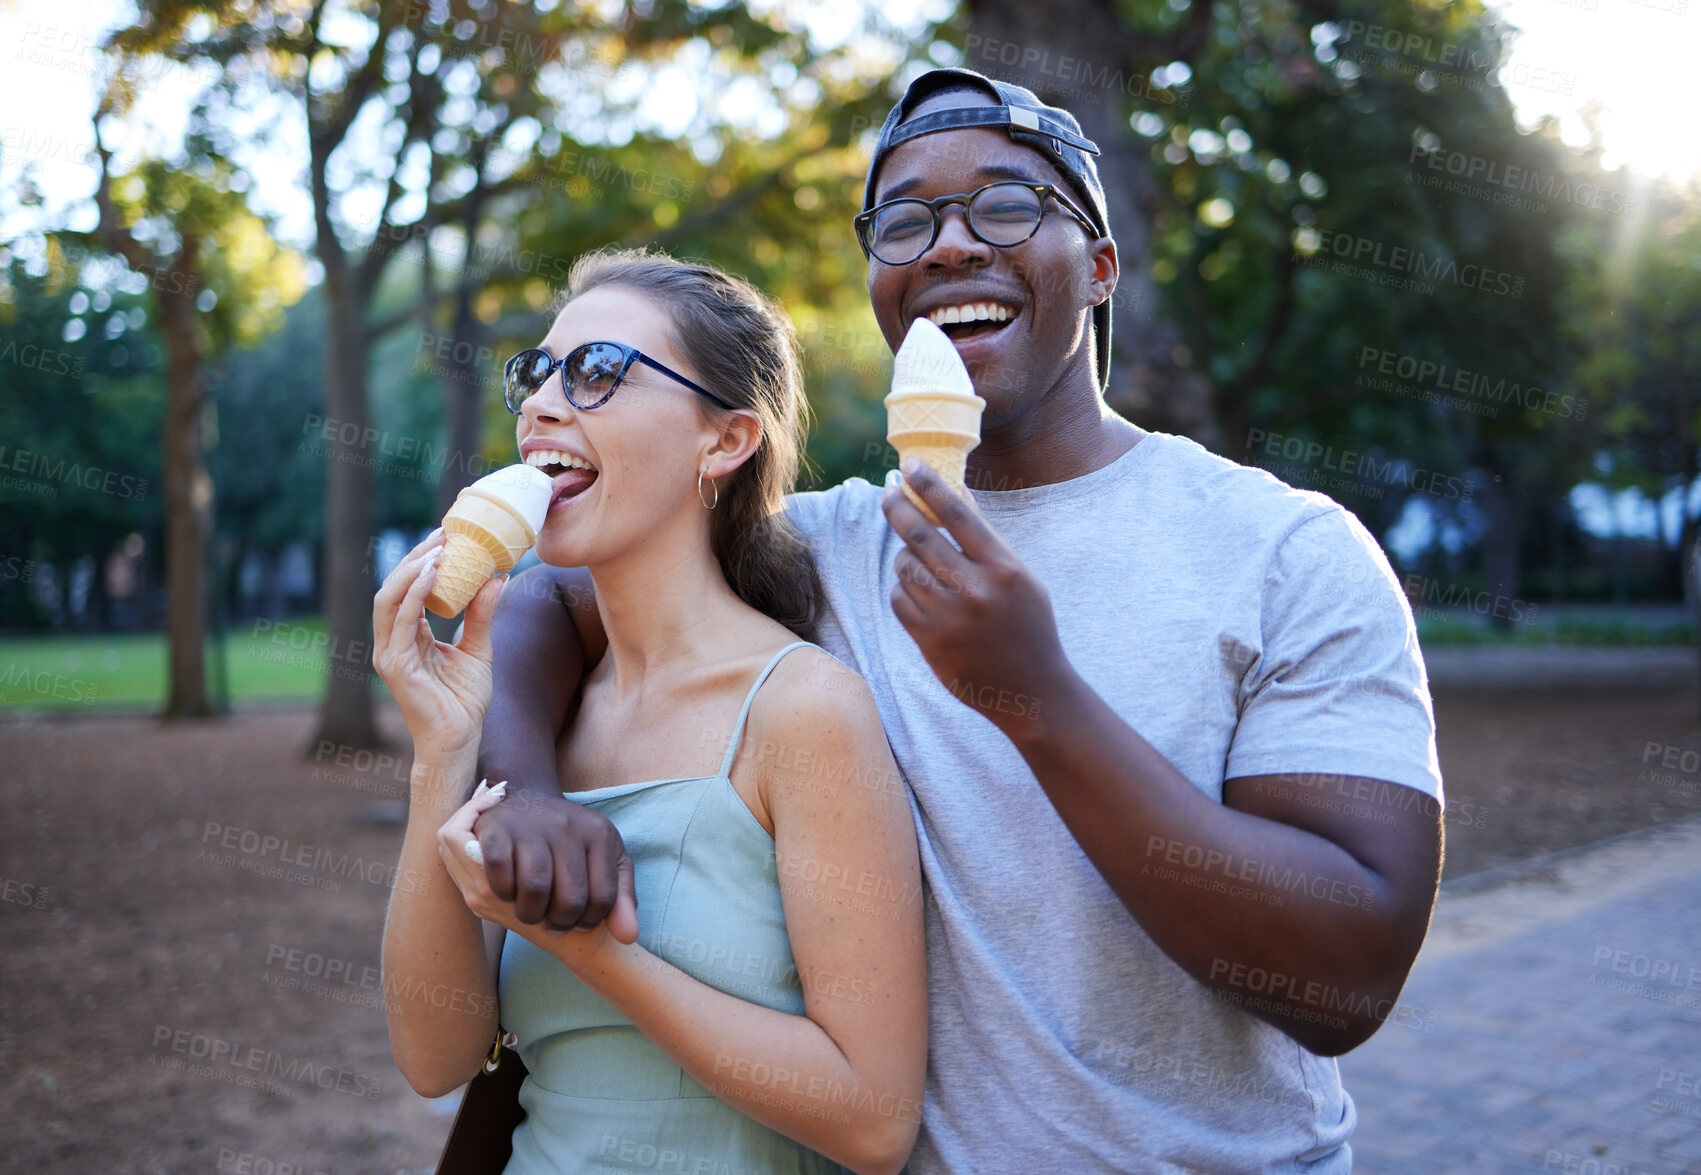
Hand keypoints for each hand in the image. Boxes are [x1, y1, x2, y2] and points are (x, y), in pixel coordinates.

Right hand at [372, 530, 503, 758]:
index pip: (408, 589)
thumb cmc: (464, 701)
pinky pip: (401, 621)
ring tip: (437, 549)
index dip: (423, 561)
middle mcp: (393, 642)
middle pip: (393, 587)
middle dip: (416, 557)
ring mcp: (390, 654)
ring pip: (388, 599)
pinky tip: (431, 575)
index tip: (447, 536)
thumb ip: (482, 614)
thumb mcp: (479, 649)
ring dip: (411, 569)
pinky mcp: (395, 666)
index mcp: (409, 637)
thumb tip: (498, 576)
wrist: (460, 741)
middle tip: (443, 533)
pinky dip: (413, 594)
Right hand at [473, 785, 639, 942]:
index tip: (578, 922)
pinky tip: (509, 893)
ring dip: (530, 914)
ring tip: (530, 912)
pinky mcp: (497, 832)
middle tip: (551, 922)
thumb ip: (621, 898)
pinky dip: (503, 893)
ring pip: (535, 889)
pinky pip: (500, 875)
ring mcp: (532, 827)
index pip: (603, 898)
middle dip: (560, 923)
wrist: (526, 801)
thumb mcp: (606, 860)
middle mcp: (568, 827)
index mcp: (600, 834)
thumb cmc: (570, 841)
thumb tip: (628, 937)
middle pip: (570, 899)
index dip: (590, 922)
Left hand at [881, 459, 1074, 734]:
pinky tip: (918, 592)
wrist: (1031, 689)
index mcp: (1004, 568)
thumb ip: (986, 541)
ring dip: (905, 557)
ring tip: (918, 559)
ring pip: (906, 568)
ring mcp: (950, 617)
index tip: (909, 465)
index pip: (958, 513)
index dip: (929, 484)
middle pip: (921, 535)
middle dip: (898, 508)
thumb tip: (954, 495)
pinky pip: (899, 599)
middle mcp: (976, 590)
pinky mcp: (930, 641)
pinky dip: (903, 590)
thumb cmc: (1027, 625)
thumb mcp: (1019, 578)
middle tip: (887, 493)